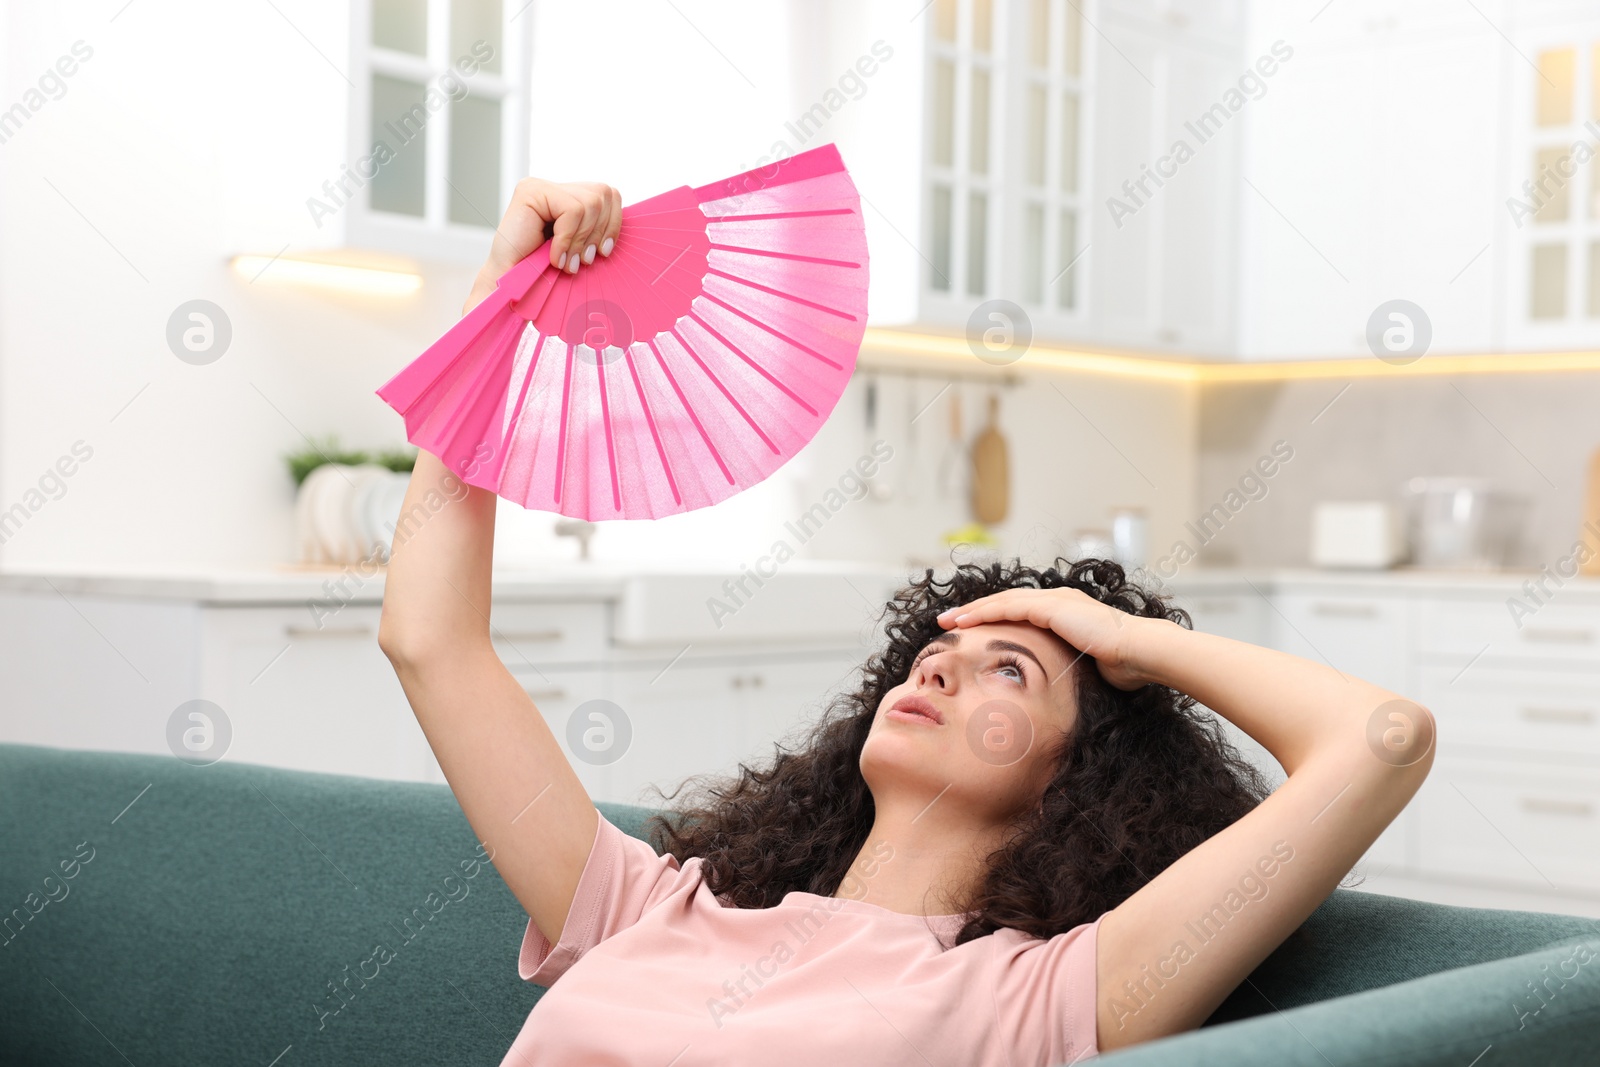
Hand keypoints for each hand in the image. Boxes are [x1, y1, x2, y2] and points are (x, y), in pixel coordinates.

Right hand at [473, 178, 622, 290]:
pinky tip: (554, 257)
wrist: (508, 285)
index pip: (609, 195)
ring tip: (566, 262)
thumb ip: (597, 230)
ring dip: (581, 240)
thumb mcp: (581, 248)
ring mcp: (541, 186)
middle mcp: (555, 187)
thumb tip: (627, 217)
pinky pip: (572, 211)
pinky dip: (567, 240)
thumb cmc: (543, 271)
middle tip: (581, 261)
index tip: (603, 252)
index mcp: (570, 197)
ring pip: (591, 203)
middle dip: (598, 234)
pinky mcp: (530, 191)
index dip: (613, 224)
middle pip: (604, 195)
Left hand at [937, 588, 1153, 690]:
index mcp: (1065, 612)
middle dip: (975, 611)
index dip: (993, 618)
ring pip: (1002, 601)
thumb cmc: (1123, 667)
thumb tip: (1058, 687)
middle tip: (948, 621)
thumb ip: (1069, 667)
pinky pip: (1009, 608)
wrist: (1141, 653)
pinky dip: (984, 613)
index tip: (970, 630)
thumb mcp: (1086, 666)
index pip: (1020, 612)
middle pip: (1006, 602)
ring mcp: (1055, 600)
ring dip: (972, 610)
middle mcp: (1057, 600)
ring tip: (948, 620)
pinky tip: (965, 621)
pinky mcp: (1052, 607)